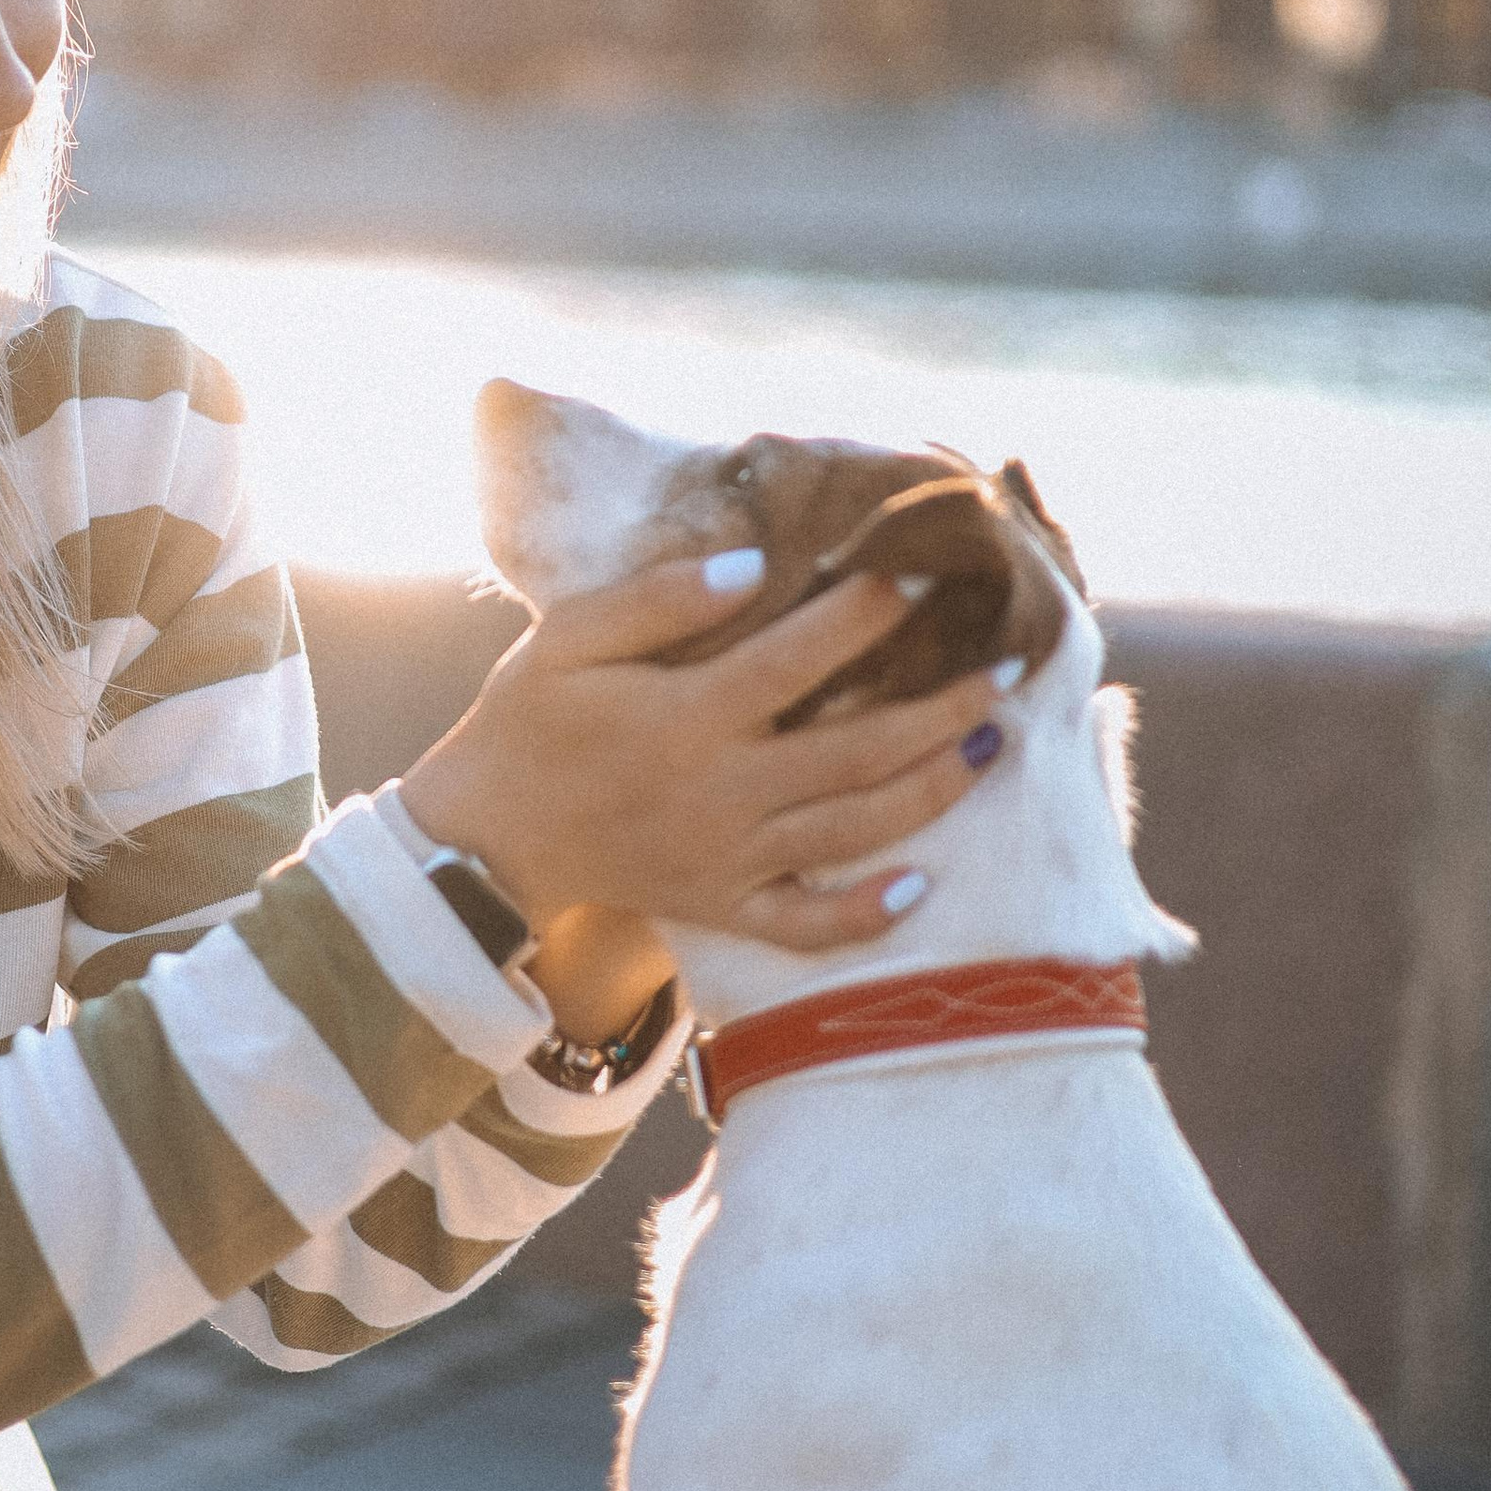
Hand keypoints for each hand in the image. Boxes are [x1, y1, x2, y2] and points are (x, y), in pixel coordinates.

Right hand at [400, 552, 1011, 957]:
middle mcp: (720, 791)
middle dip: (941, 710)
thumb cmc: (527, 724)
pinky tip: (922, 888)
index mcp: (686, 718)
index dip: (864, 616)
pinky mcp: (722, 905)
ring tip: (991, 749)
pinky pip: (805, 924)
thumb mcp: (567, 641)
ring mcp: (727, 856)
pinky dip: (865, 914)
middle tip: (1007, 672)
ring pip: (852, 830)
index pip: (797, 659)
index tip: (920, 576)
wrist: (483, 842)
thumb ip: (657, 599)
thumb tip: (752, 566)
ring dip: (931, 791)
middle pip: (856, 750)